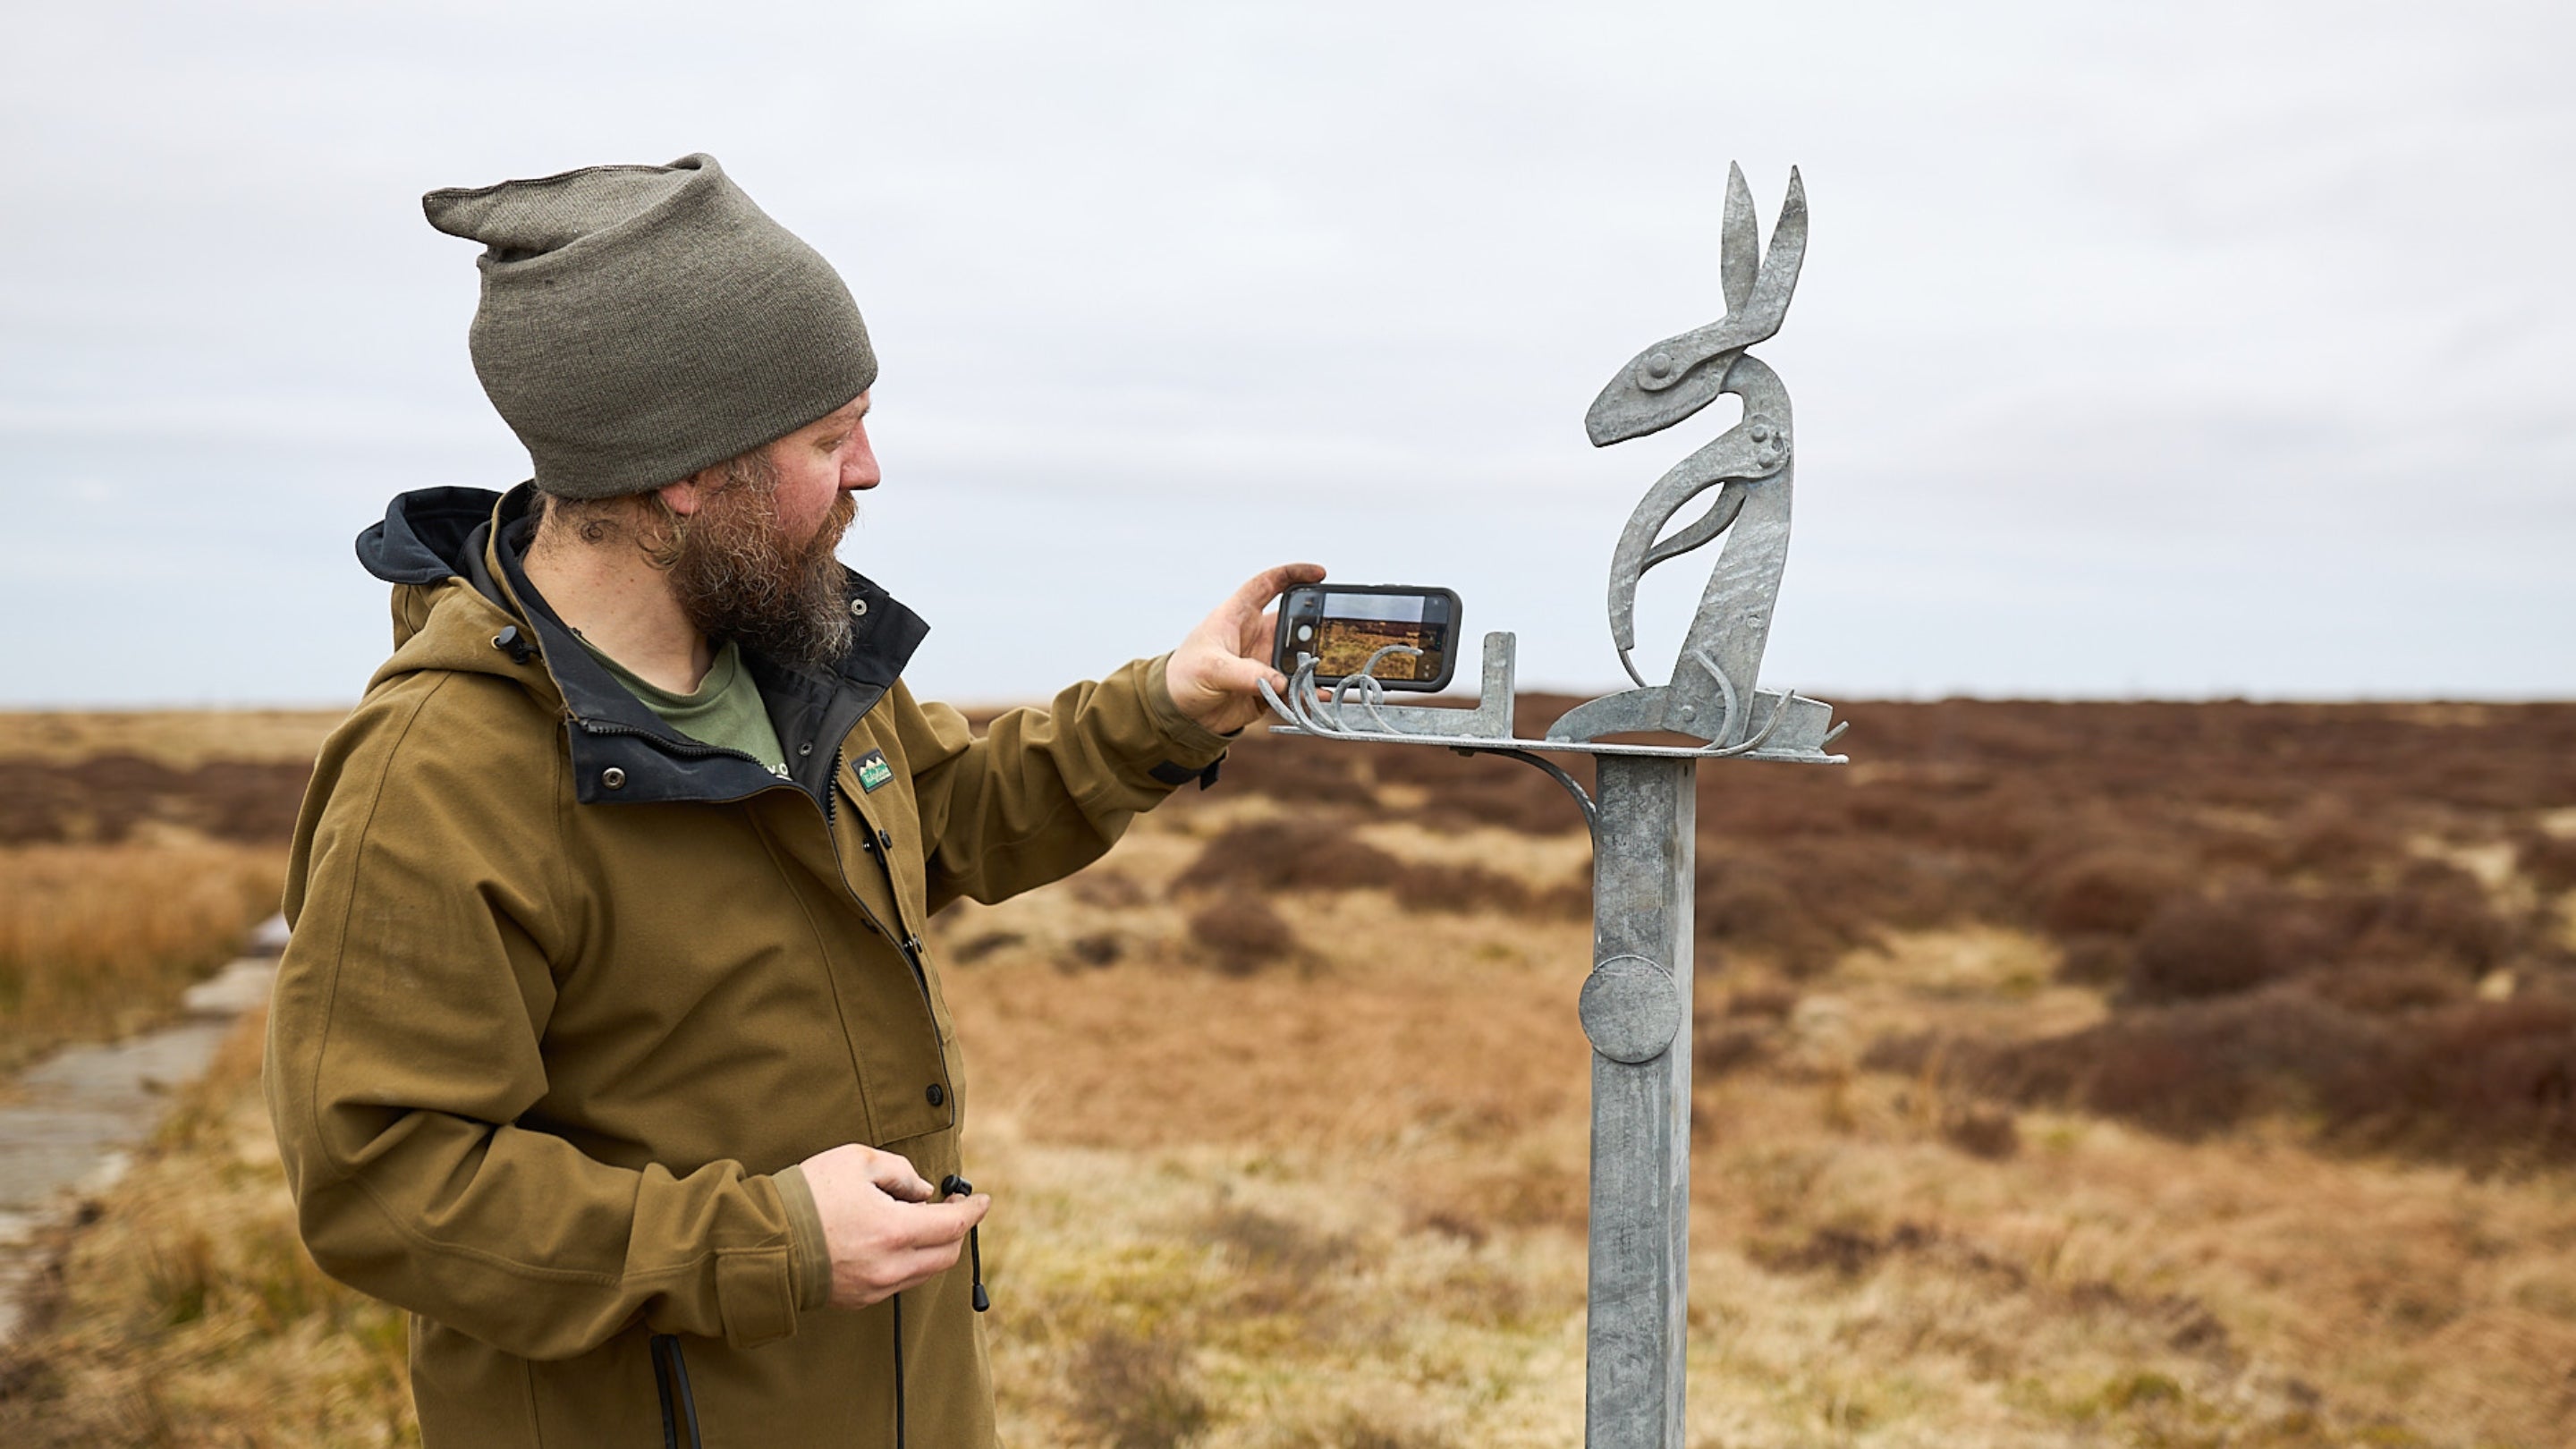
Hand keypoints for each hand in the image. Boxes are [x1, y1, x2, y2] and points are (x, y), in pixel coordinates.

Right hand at [797, 1143, 989, 1309]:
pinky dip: (909, 1262)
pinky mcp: (857, 1299)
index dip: (973, 1211)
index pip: (953, 1225)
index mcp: (894, 1231)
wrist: (763, 1240)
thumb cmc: (807, 1196)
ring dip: (933, 1248)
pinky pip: (898, 1282)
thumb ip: (899, 1171)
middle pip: (946, 1255)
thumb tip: (922, 1191)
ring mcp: (874, 1287)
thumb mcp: (856, 1161)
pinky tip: (895, 1243)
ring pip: (924, 1272)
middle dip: (957, 1230)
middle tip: (952, 1207)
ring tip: (920, 1221)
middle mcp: (890, 1266)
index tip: (983, 1201)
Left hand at [1164, 562, 1327, 734]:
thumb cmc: (1183, 677)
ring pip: (1299, 657)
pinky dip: (1309, 692)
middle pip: (1295, 622)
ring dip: (1315, 663)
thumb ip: (1245, 673)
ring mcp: (1264, 661)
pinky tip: (1320, 696)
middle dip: (1317, 625)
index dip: (1293, 574)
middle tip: (1336, 632)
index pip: (1267, 584)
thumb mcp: (1210, 668)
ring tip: (1334, 669)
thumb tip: (1280, 681)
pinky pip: (1295, 687)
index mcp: (1237, 616)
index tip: (1320, 574)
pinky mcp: (1269, 688)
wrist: (1179, 715)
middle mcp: (1255, 635)